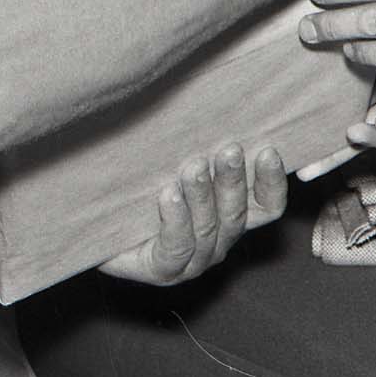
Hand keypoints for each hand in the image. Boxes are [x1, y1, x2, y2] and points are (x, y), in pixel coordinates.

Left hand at [98, 142, 286, 285]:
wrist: (103, 226)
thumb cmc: (147, 190)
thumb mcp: (181, 165)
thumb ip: (207, 148)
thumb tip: (222, 105)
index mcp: (232, 218)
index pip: (268, 207)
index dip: (272, 182)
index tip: (268, 150)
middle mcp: (219, 241)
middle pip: (237, 214)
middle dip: (233, 180)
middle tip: (229, 150)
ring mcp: (193, 261)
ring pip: (207, 228)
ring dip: (202, 195)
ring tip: (193, 166)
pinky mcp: (164, 270)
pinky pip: (176, 246)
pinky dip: (175, 218)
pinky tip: (167, 194)